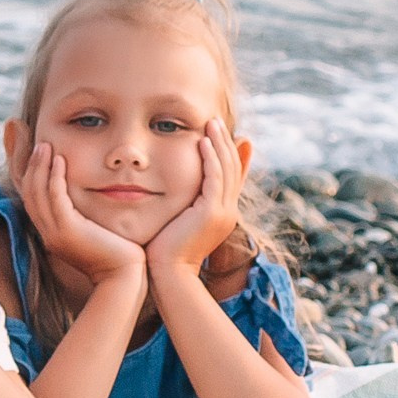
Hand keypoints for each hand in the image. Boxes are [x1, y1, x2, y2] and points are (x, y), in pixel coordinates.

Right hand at [16, 141, 146, 283]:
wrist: (123, 276)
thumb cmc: (117, 256)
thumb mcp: (94, 234)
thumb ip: (86, 218)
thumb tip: (88, 203)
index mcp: (52, 235)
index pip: (33, 201)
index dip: (33, 177)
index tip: (38, 157)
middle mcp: (48, 234)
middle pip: (29, 194)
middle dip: (32, 167)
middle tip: (39, 145)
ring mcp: (55, 233)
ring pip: (37, 193)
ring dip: (40, 167)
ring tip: (45, 147)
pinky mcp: (67, 230)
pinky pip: (55, 197)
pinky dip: (54, 177)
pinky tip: (60, 160)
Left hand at [145, 116, 242, 276]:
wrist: (168, 276)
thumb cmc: (163, 254)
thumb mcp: (175, 224)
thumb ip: (179, 207)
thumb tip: (169, 196)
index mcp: (221, 215)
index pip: (231, 177)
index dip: (230, 154)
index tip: (224, 134)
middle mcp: (227, 212)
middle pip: (233, 168)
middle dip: (226, 142)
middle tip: (216, 121)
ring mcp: (222, 212)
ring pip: (227, 169)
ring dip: (219, 143)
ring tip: (210, 123)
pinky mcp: (211, 213)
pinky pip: (215, 178)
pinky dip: (210, 158)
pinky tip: (202, 142)